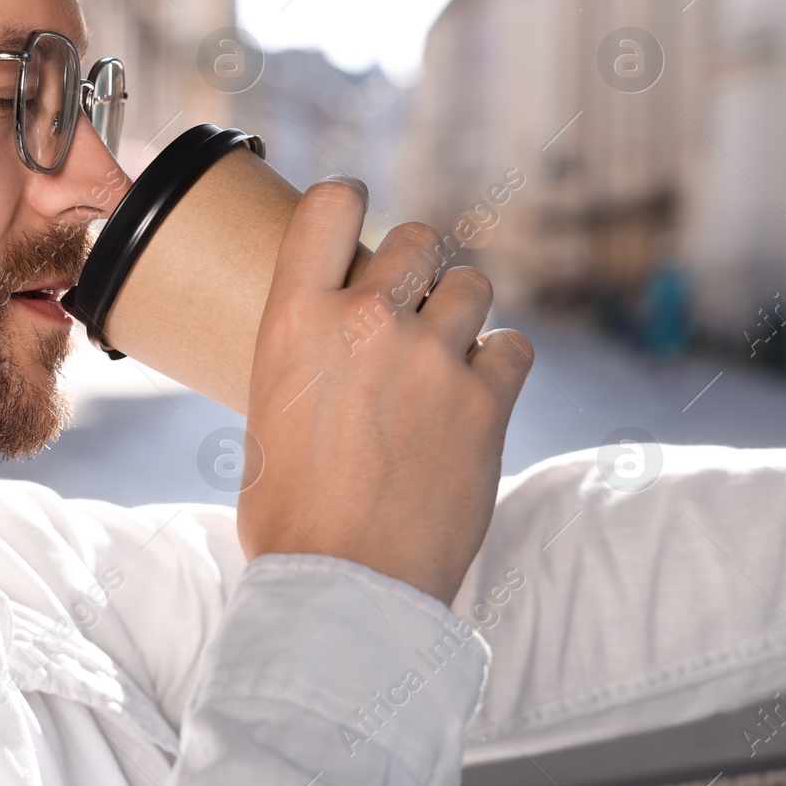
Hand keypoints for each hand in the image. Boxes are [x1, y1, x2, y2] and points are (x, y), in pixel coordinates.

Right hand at [236, 178, 532, 606]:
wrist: (342, 584)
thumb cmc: (288, 510)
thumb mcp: (270, 405)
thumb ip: (307, 347)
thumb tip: (332, 328)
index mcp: (293, 317)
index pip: (332, 202)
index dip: (352, 200)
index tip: (360, 219)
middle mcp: (363, 320)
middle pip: (418, 238)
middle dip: (418, 267)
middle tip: (410, 313)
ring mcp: (430, 357)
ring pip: (473, 285)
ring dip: (463, 314)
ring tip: (446, 359)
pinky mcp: (485, 400)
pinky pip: (515, 347)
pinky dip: (500, 367)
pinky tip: (477, 397)